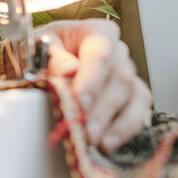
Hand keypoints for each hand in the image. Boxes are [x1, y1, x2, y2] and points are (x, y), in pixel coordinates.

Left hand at [36, 19, 151, 153]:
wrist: (46, 59)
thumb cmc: (43, 51)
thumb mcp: (38, 47)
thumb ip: (51, 56)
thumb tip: (69, 70)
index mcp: (96, 33)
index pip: (100, 52)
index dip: (92, 79)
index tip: (80, 102)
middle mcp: (118, 51)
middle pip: (119, 78)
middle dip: (102, 109)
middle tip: (86, 131)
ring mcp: (128, 74)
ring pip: (133, 97)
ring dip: (117, 123)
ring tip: (98, 143)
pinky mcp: (132, 96)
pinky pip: (139, 112)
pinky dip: (126, 129)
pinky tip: (108, 144)